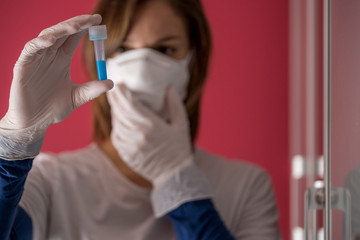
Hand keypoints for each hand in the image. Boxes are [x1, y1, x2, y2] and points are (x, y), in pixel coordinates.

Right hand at [0, 14, 112, 142]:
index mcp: (61, 60)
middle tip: (91, 19)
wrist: (34, 123)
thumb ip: (92, 89)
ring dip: (61, 30)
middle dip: (76, 24)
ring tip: (76, 26)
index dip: (84, 28)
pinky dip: (40, 43)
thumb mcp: (77, 97)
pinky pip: (30, 49)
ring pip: (47, 37)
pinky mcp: (23, 66)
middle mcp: (49, 56)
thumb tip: (111, 82)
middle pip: (62, 32)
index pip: (73, 38)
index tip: (98, 22)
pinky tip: (52, 40)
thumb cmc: (52, 109)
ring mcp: (36, 60)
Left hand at [108, 84, 193, 184]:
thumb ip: (174, 104)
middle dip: (115, 99)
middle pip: (120, 112)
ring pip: (116, 124)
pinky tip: (120, 121)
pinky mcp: (125, 154)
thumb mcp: (181, 124)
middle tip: (112, 88)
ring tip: (116, 103)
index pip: (131, 104)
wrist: (173, 175)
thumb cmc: (179, 148)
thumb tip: (169, 88)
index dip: (123, 93)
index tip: (119, 84)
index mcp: (151, 126)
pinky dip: (116, 126)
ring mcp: (129, 146)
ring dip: (115, 112)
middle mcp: (137, 135)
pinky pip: (116, 136)